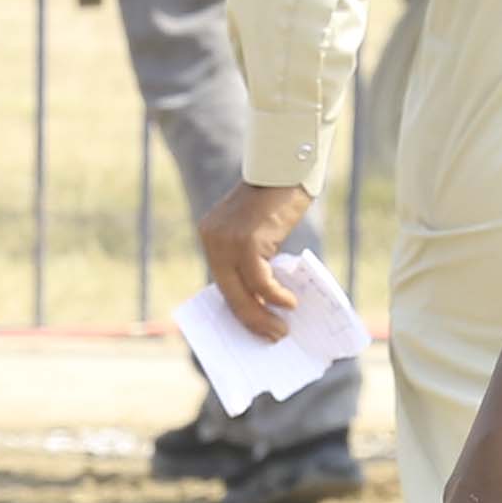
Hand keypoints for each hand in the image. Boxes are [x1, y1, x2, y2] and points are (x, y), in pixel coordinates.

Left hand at [198, 180, 309, 334]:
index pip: (222, 283)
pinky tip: (290, 303)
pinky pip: (260, 282)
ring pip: (242, 294)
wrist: (286, 166)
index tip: (257, 327)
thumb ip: (252, 254)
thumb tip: (264, 294)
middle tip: (273, 336)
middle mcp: (212, 240)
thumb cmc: (279, 196)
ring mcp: (228, 242)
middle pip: (229, 294)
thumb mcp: (257, 228)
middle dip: (252, 321)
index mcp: (210, 236)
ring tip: (283, 330)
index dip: (240, 309)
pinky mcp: (248, 242)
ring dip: (263, 317)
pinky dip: (275, 297)